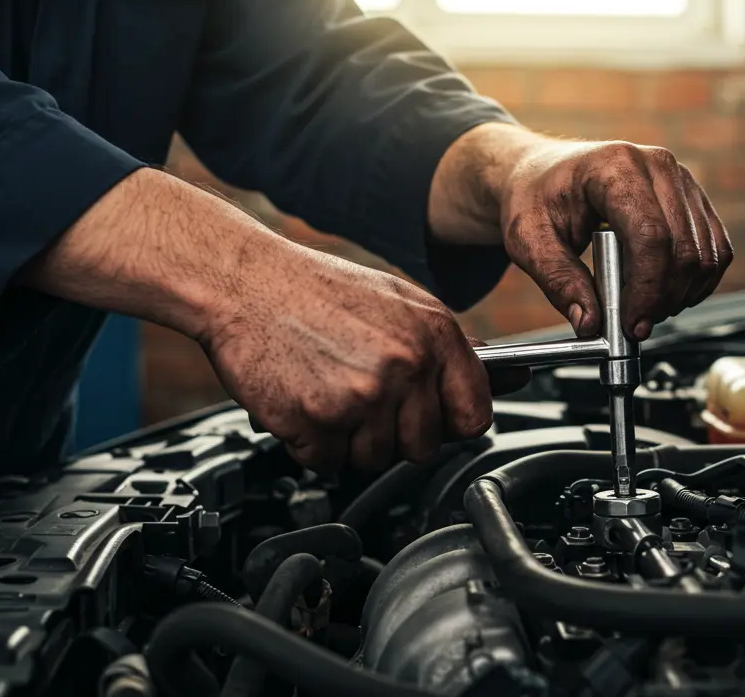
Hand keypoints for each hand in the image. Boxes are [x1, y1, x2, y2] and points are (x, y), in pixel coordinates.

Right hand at [200, 246, 494, 472]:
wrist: (243, 282)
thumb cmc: (315, 289)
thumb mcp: (397, 302)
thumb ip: (443, 347)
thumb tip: (501, 376)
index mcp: (433, 334)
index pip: (475, 413)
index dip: (454, 424)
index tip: (439, 421)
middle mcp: (405, 366)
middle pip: (423, 447)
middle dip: (394, 435)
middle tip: (362, 399)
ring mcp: (362, 397)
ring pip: (373, 459)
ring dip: (349, 439)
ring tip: (328, 390)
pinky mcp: (318, 421)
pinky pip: (327, 462)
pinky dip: (311, 443)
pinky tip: (303, 399)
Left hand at [429, 125, 732, 340]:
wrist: (545, 174)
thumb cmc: (535, 197)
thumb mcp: (528, 240)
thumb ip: (558, 282)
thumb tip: (590, 324)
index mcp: (615, 166)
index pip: (650, 235)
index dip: (646, 289)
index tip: (630, 324)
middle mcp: (656, 165)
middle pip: (684, 248)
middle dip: (662, 299)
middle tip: (633, 325)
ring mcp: (680, 179)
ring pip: (705, 253)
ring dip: (681, 294)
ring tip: (644, 308)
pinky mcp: (693, 198)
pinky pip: (715, 249)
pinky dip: (697, 282)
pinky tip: (667, 293)